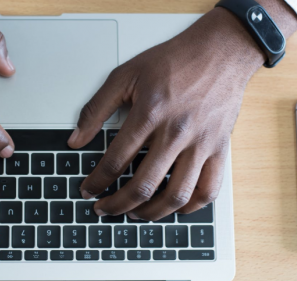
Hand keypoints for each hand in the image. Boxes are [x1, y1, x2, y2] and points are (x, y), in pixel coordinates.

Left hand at [68, 5, 296, 220]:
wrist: (221, 51)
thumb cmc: (174, 62)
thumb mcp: (125, 75)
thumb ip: (96, 109)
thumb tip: (76, 139)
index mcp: (149, 114)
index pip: (115, 161)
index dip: (96, 182)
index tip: (88, 190)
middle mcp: (176, 133)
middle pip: (142, 186)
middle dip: (117, 205)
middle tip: (104, 209)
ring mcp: (201, 144)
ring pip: (176, 196)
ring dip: (151, 213)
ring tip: (135, 214)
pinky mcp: (220, 149)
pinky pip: (208, 190)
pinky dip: (190, 207)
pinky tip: (174, 208)